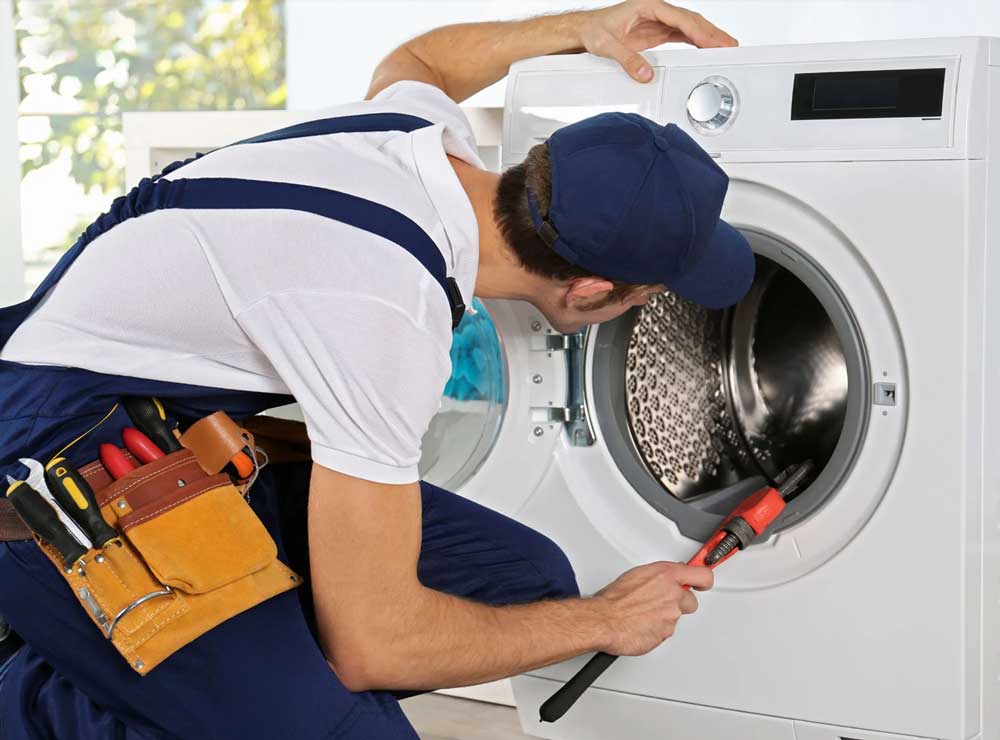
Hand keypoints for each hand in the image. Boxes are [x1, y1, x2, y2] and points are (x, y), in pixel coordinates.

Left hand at [580, 1, 737, 82]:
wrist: (585, 30)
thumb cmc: (594, 30)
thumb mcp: (607, 46)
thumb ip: (626, 60)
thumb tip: (645, 74)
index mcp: (648, 6)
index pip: (680, 18)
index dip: (699, 30)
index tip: (712, 42)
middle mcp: (657, 11)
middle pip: (691, 21)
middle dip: (712, 33)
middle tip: (729, 46)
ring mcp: (658, 22)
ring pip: (690, 27)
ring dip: (708, 37)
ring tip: (725, 48)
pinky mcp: (657, 33)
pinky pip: (682, 36)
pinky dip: (696, 43)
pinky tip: (707, 50)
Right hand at [591, 561, 713, 655]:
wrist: (605, 620)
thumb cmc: (615, 598)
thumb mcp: (638, 574)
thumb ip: (659, 576)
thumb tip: (665, 577)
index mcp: (667, 575)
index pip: (703, 575)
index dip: (704, 580)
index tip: (703, 582)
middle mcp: (673, 594)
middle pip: (691, 601)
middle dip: (680, 602)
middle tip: (663, 602)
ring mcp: (672, 615)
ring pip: (676, 617)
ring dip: (664, 616)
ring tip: (644, 613)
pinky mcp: (666, 633)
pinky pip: (666, 630)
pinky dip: (656, 628)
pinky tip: (642, 623)